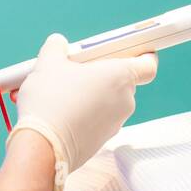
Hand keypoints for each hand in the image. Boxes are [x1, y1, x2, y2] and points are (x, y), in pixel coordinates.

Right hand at [8, 34, 157, 173]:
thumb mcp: (48, 63)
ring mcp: (115, 124)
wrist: (42, 147)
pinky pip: (95, 121)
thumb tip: (58, 44)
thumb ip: (56, 47)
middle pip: (121, 81)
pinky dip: (81, 114)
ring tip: (57, 93)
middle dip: (100, 75)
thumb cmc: (51, 101)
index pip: (148, 63)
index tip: (126, 51)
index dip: (141, 55)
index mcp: (121, 76)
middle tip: (75, 70)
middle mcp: (125, 101)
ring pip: (105, 102)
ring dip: (87, 95)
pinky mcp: (101, 141)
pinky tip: (56, 111)